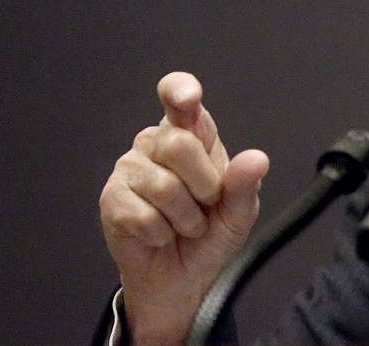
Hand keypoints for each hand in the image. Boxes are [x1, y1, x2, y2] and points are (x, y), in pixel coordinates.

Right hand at [99, 72, 269, 345]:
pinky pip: (143, 215)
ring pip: (164, 186)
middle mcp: (156, 144)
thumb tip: (256, 159)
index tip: (187, 97)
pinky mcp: (111, 199)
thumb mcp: (239, 212)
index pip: (179, 99)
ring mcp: (130, 169)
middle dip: (204, 185)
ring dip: (185, 217)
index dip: (180, 90)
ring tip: (185, 224)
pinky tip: (160, 234)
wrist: (184, 277)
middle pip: (179, 144)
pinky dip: (162, 233)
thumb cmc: (211, 235)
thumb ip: (246, 185)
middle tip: (206, 204)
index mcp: (193, 135)